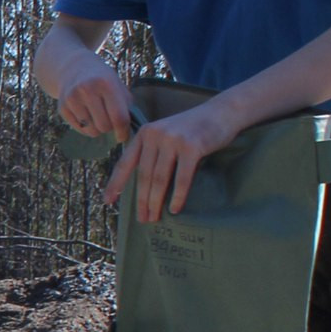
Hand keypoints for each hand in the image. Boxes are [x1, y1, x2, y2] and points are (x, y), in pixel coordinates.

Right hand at [57, 61, 134, 143]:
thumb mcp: (118, 86)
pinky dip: (86, 127)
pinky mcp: (62, 107)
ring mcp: (72, 99)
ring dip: (97, 128)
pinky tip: (87, 116)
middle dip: (109, 128)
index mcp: (106, 83)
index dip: (123, 131)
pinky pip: (79, 129)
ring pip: (91, 130)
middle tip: (109, 121)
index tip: (123, 137)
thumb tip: (127, 132)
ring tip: (98, 118)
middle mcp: (87, 89)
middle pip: (104, 126)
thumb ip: (125, 107)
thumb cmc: (103, 81)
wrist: (75, 68)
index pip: (118, 117)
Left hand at [105, 102, 235, 224]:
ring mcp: (173, 140)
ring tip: (154, 217)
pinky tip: (174, 209)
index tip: (108, 201)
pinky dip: (177, 196)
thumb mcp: (166, 135)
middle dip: (142, 200)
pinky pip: (182, 178)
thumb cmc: (193, 129)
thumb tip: (142, 185)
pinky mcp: (192, 147)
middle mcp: (155, 135)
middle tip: (142, 219)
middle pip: (144, 175)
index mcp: (145, 134)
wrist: (222, 112)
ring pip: (160, 179)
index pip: (125, 162)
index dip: (115, 183)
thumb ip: (152, 153)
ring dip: (156, 202)